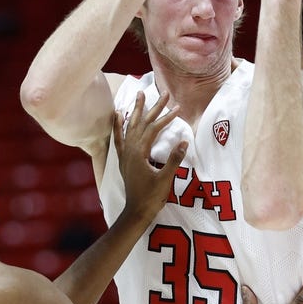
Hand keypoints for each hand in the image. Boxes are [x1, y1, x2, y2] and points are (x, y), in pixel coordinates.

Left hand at [114, 92, 186, 223]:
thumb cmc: (152, 197)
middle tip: (162, 92)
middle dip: (153, 107)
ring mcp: (125, 154)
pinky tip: (119, 115)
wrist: (136, 212)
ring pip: (130, 127)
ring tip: (139, 95)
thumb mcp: (166, 179)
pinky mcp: (124, 159)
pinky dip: (119, 126)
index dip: (166, 118)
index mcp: (140, 153)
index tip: (178, 108)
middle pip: (142, 123)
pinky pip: (119, 138)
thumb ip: (174, 160)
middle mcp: (130, 150)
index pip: (154, 129)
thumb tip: (183, 142)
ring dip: (136, 110)